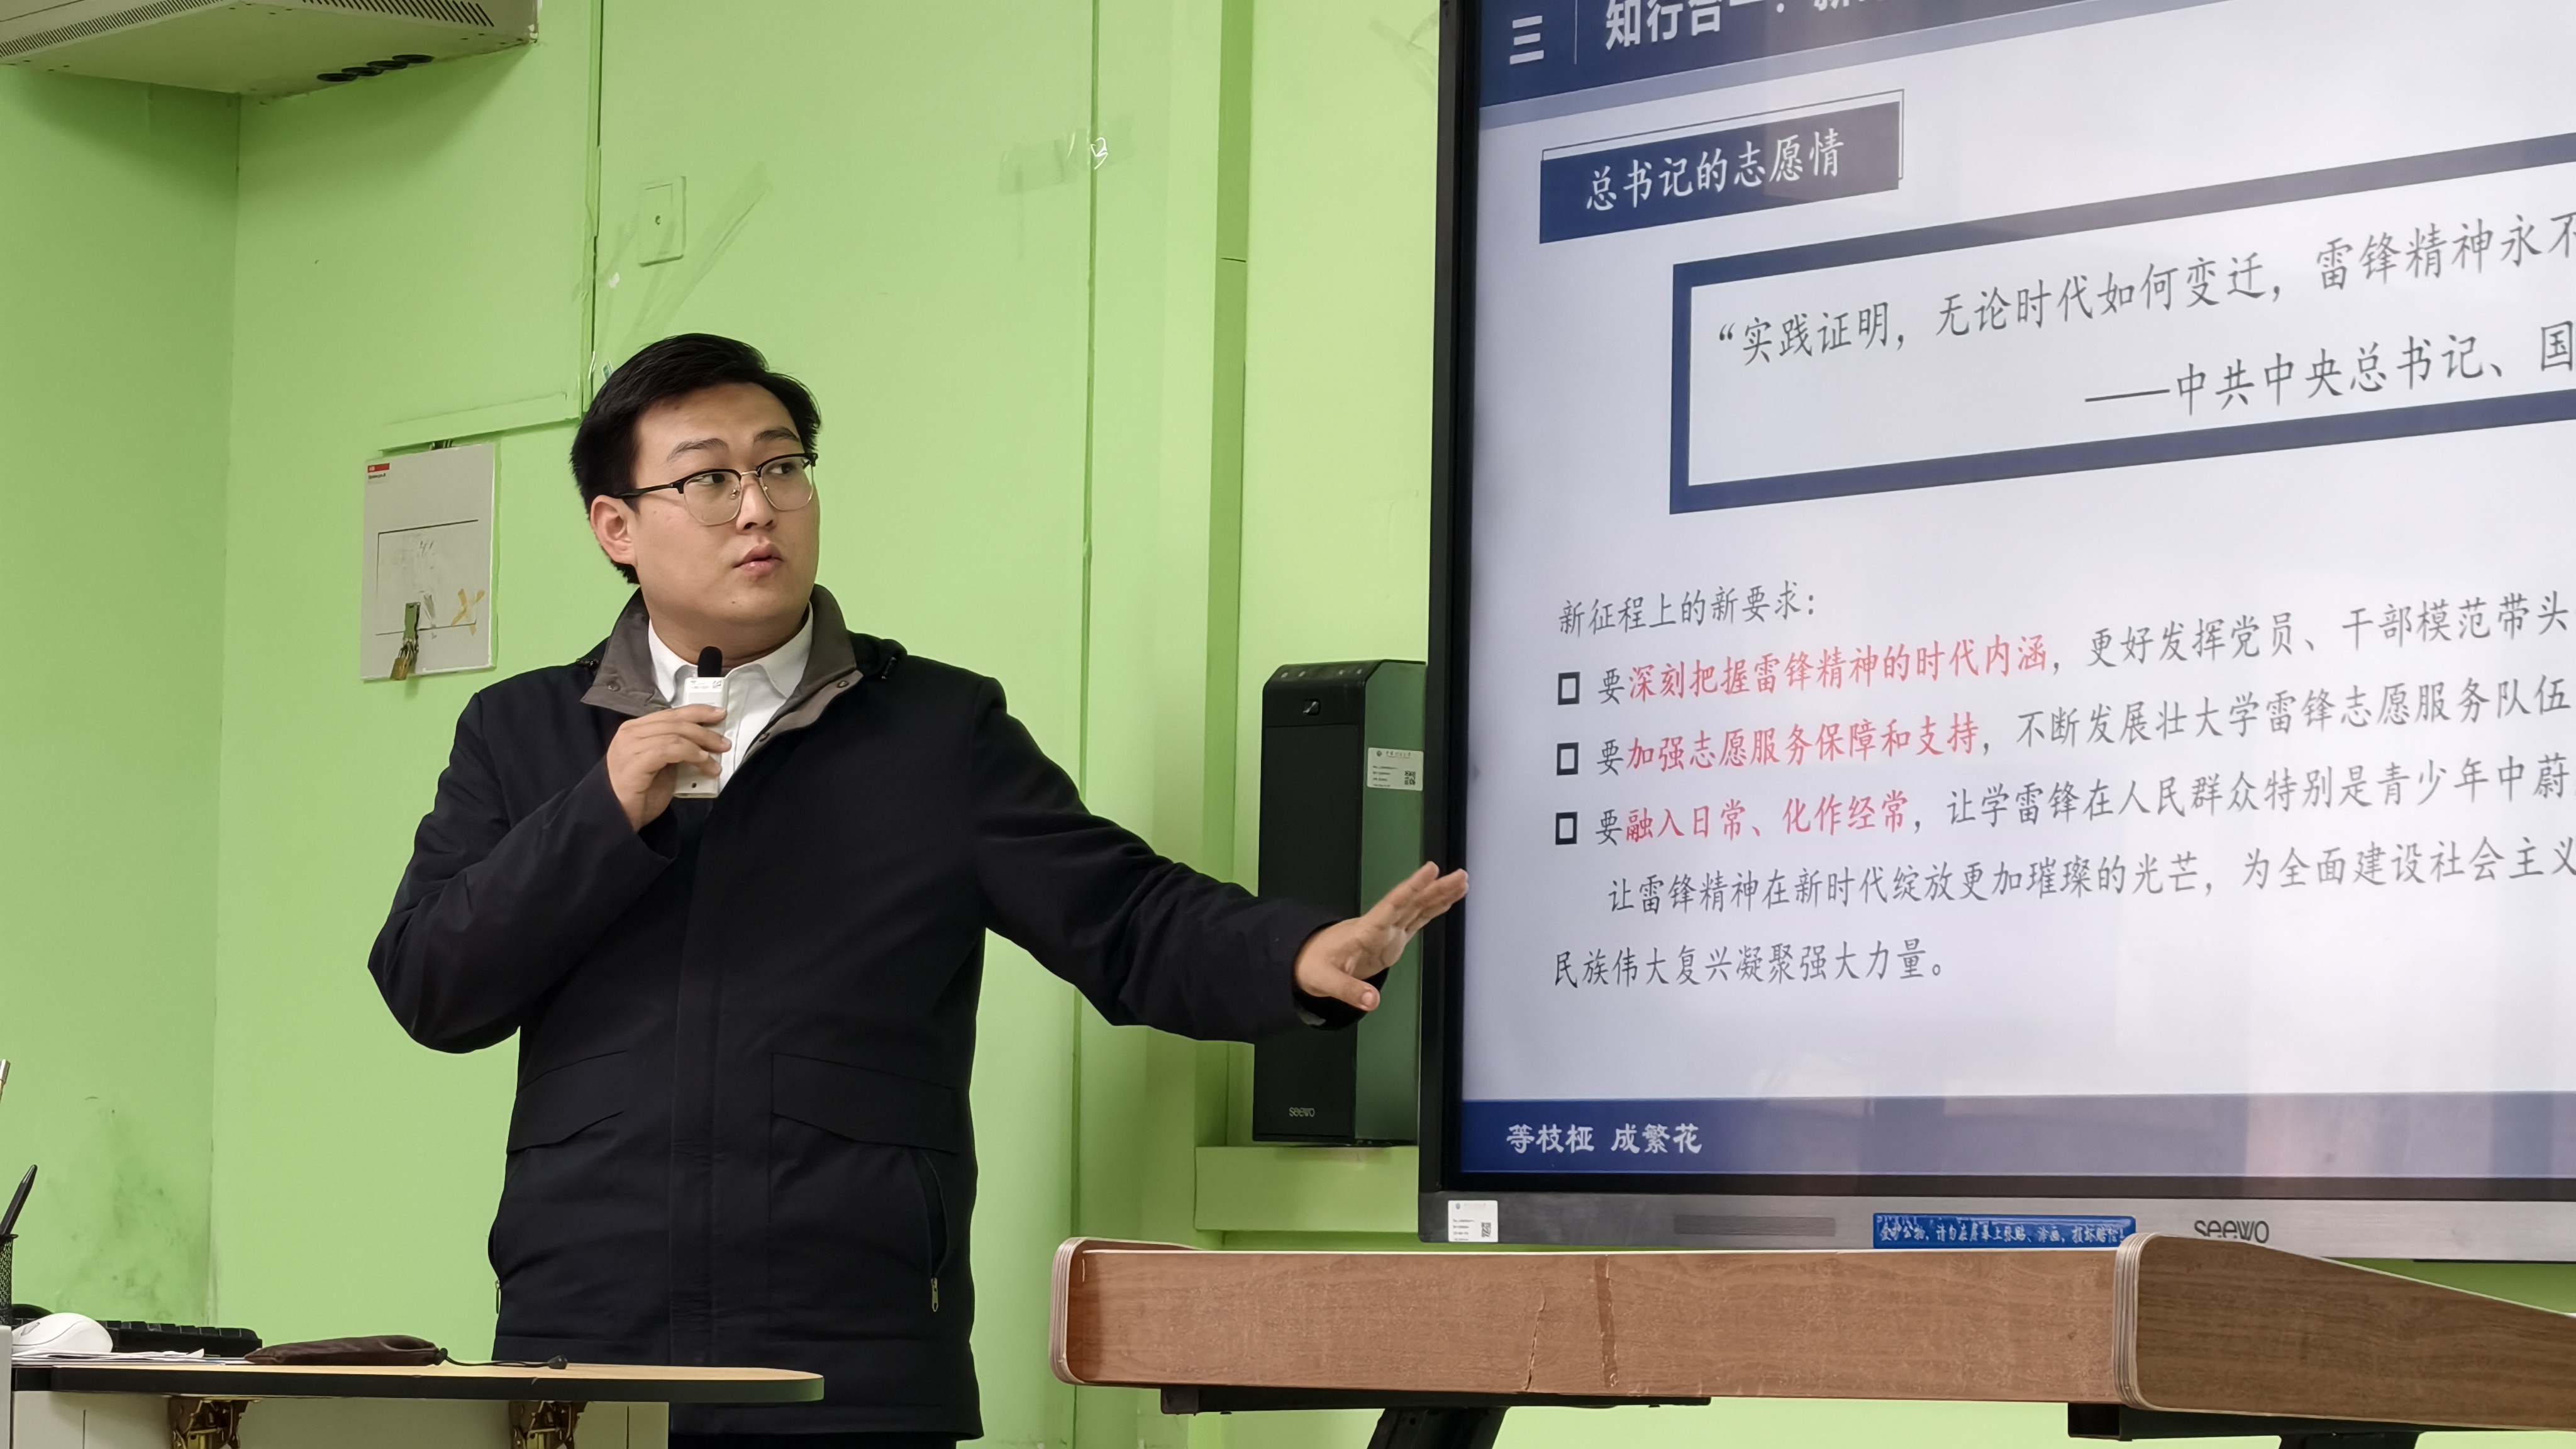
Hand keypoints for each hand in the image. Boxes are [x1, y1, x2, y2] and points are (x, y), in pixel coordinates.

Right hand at [604, 705, 728, 830]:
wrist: (617, 816)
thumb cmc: (640, 793)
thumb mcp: (662, 765)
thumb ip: (675, 748)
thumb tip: (704, 741)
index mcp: (636, 729)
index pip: (671, 713)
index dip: (697, 712)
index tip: (719, 714)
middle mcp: (630, 733)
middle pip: (675, 722)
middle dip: (704, 730)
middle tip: (724, 743)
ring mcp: (630, 746)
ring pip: (674, 734)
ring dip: (701, 746)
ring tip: (715, 761)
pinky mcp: (635, 761)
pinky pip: (670, 749)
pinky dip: (691, 754)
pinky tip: (704, 764)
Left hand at [1291, 863, 1469, 1012]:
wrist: (1309, 959)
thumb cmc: (1314, 965)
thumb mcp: (1324, 980)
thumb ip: (1348, 990)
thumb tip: (1371, 1002)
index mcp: (1365, 931)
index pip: (1392, 905)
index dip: (1412, 888)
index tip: (1430, 871)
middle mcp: (1380, 926)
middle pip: (1411, 904)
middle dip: (1435, 889)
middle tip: (1459, 876)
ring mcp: (1388, 932)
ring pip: (1417, 908)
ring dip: (1439, 895)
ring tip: (1461, 881)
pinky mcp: (1393, 940)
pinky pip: (1417, 920)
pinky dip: (1433, 909)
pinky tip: (1448, 900)